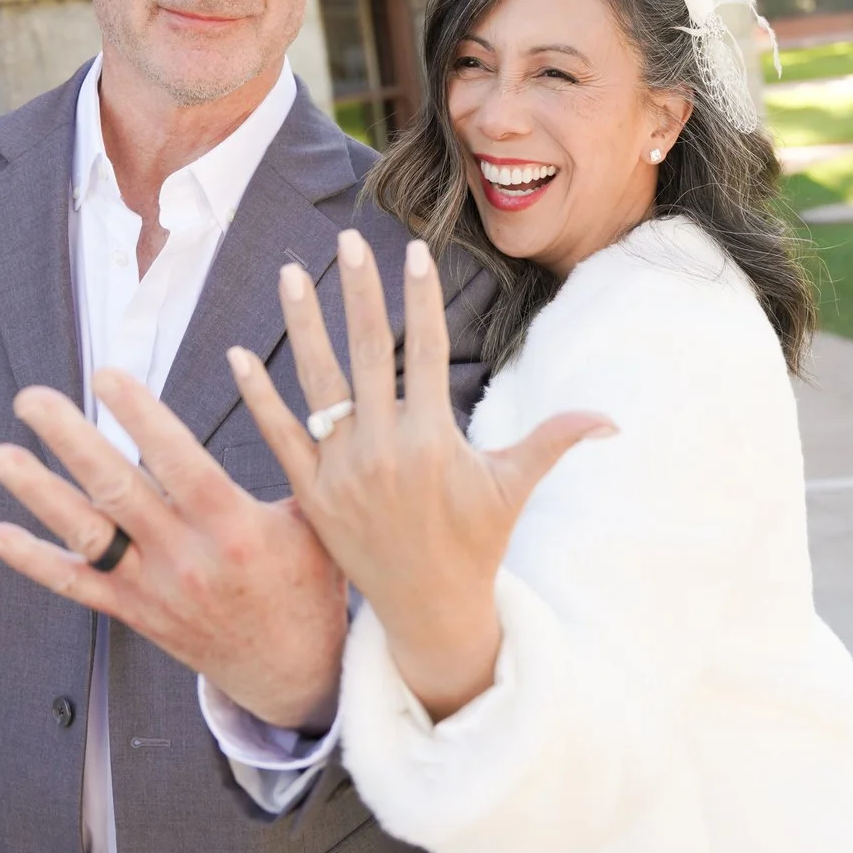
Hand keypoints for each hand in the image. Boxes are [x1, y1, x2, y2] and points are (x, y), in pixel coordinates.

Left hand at [0, 370, 346, 731]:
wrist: (294, 674)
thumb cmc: (308, 584)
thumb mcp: (313, 517)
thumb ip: (287, 449)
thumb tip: (250, 369)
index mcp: (233, 526)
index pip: (179, 461)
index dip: (141, 417)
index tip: (105, 375)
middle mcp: (187, 557)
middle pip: (118, 491)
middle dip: (70, 441)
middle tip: (31, 399)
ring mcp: (154, 589)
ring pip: (86, 535)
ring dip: (38, 494)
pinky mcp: (135, 613)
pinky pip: (76, 585)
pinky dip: (33, 560)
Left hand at [226, 230, 612, 720]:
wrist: (428, 610)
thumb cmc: (478, 542)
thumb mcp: (514, 487)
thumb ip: (555, 440)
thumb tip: (613, 420)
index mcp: (434, 439)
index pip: (428, 350)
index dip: (420, 297)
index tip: (412, 250)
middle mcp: (384, 449)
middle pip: (368, 352)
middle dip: (358, 292)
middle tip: (346, 242)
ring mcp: (342, 470)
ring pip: (317, 383)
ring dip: (302, 324)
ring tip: (292, 273)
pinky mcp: (311, 493)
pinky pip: (279, 434)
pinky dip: (258, 395)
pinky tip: (239, 354)